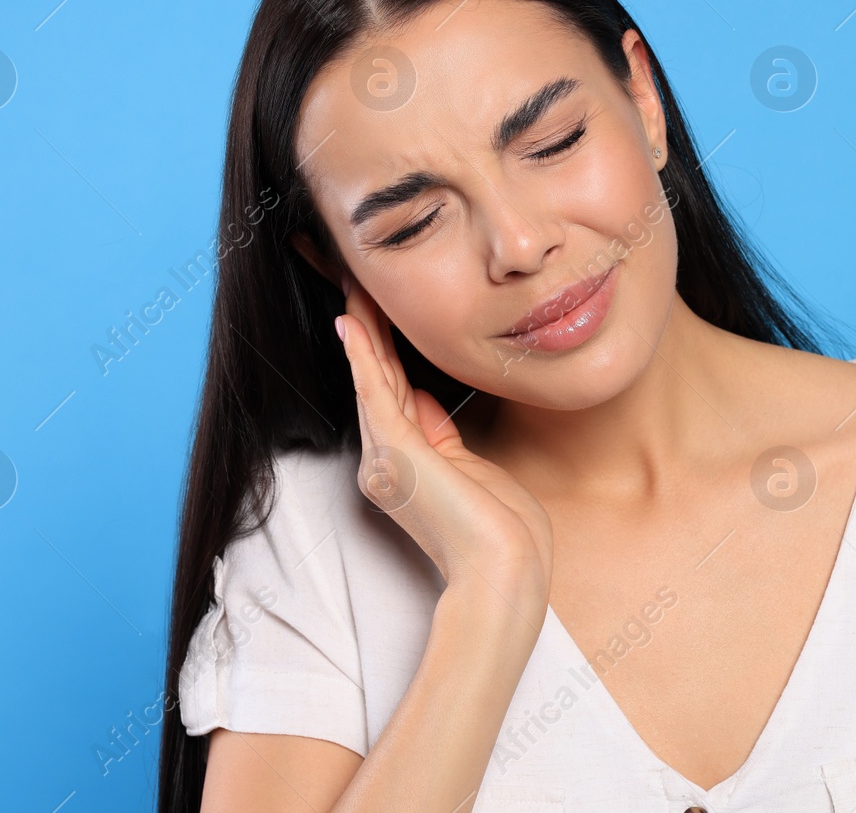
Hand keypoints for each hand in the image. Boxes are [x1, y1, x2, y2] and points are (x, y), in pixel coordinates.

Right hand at [334, 273, 552, 627]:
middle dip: (366, 327)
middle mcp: (386, 462)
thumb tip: (427, 401)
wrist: (506, 576)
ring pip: (370, 377)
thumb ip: (446, 437)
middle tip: (351, 280)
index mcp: (406, 467)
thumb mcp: (473, 471)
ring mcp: (388, 458)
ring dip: (361, 326)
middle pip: (375, 378)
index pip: (392, 395)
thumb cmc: (505, 536)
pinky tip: (351, 321)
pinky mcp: (397, 454)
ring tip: (350, 283)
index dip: (383, 351)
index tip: (379, 312)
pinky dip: (362, 354)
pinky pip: (374, 392)